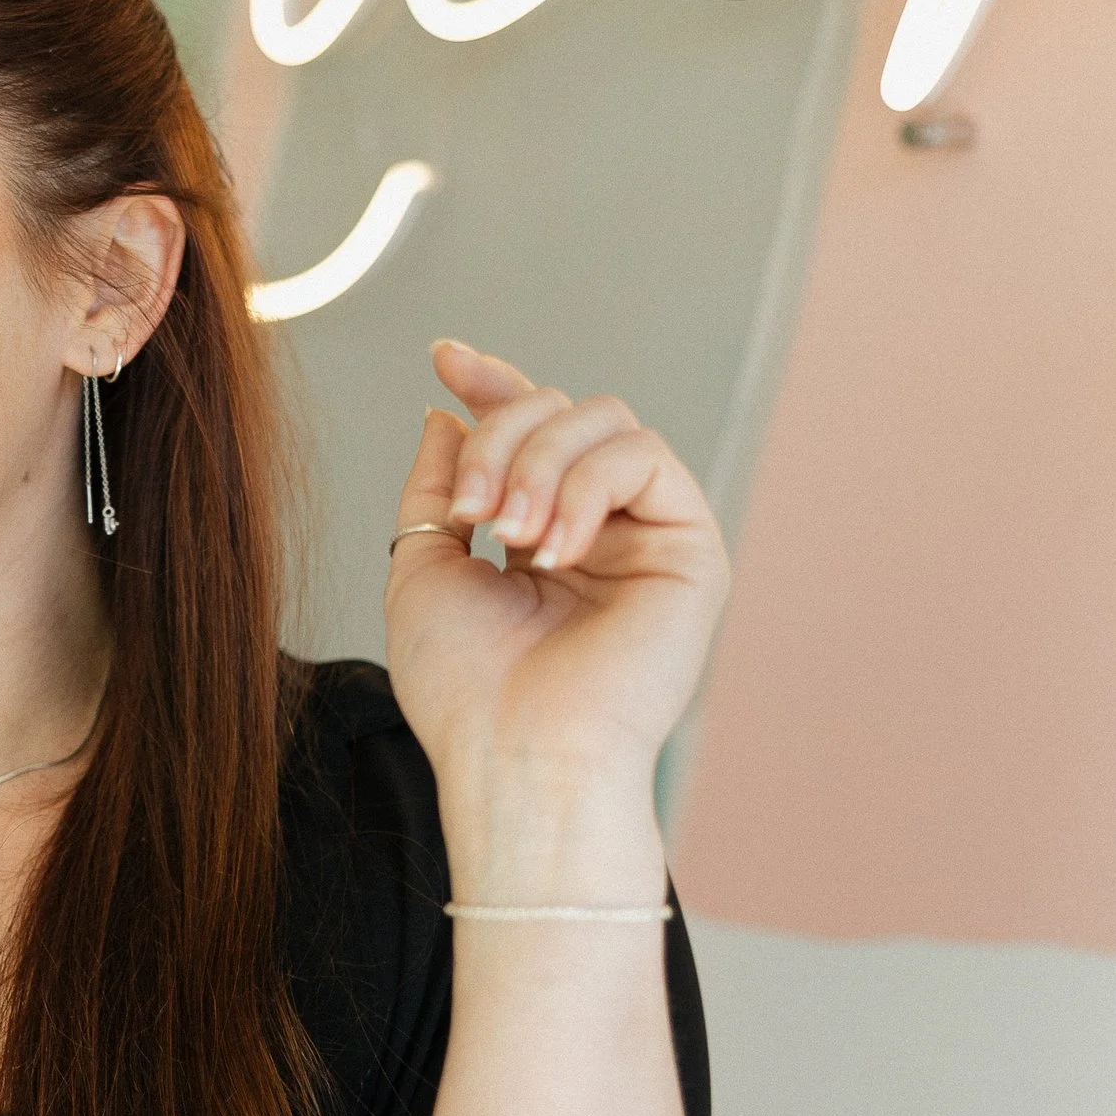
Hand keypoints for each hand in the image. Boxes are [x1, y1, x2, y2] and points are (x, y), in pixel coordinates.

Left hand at [386, 340, 729, 799]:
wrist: (517, 758)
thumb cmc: (465, 689)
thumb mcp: (423, 567)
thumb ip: (440, 485)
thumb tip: (446, 407)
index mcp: (539, 534)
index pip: (530, 431)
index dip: (492, 384)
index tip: (445, 357)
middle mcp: (600, 529)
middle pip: (559, 410)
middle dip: (500, 435)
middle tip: (472, 513)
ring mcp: (648, 536)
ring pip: (602, 419)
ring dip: (538, 460)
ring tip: (506, 535)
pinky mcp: (692, 549)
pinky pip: (644, 455)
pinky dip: (584, 485)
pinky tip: (554, 548)